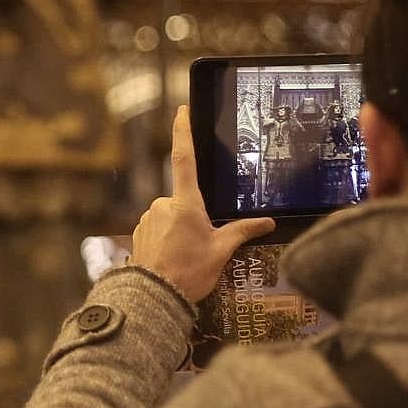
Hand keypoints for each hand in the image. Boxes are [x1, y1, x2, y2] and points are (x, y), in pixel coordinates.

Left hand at [131, 105, 275, 300]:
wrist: (154, 296)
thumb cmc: (188, 274)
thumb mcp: (221, 251)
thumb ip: (242, 232)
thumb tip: (266, 222)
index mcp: (186, 204)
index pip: (184, 159)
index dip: (183, 132)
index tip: (182, 110)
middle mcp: (163, 204)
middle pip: (185, 199)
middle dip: (195, 217)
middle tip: (201, 244)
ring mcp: (149, 217)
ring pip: (171, 215)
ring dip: (180, 229)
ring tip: (186, 256)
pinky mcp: (140, 230)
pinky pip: (158, 226)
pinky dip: (168, 237)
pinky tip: (173, 257)